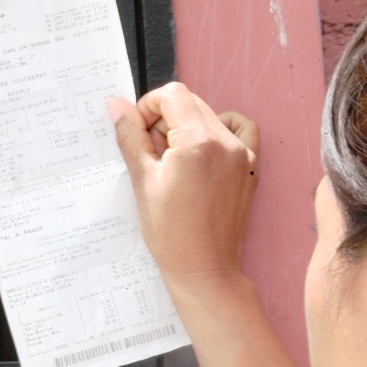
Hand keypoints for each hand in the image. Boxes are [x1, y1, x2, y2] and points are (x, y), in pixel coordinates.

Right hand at [108, 82, 258, 287]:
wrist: (204, 270)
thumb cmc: (171, 234)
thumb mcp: (143, 181)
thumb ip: (131, 137)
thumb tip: (116, 105)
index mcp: (198, 141)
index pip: (172, 95)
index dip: (148, 107)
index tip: (138, 131)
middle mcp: (226, 142)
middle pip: (191, 103)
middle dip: (165, 118)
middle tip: (151, 152)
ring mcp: (242, 154)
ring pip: (210, 116)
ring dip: (187, 126)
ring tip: (173, 159)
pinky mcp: (250, 168)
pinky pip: (241, 130)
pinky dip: (220, 130)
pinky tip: (203, 152)